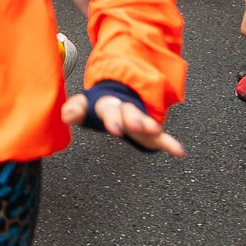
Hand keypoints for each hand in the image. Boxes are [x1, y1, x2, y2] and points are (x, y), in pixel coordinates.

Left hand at [59, 91, 186, 156]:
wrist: (121, 94)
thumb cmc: (99, 107)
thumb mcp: (84, 107)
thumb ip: (75, 109)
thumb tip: (66, 115)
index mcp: (105, 104)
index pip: (102, 108)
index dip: (102, 116)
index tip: (102, 126)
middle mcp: (123, 109)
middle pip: (125, 112)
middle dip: (126, 119)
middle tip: (128, 126)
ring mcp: (138, 118)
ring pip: (143, 120)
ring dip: (146, 124)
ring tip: (152, 130)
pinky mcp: (150, 130)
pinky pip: (161, 137)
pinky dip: (170, 144)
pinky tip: (179, 152)